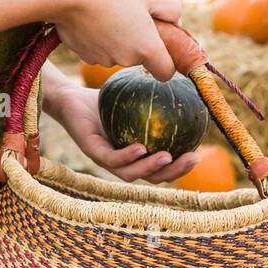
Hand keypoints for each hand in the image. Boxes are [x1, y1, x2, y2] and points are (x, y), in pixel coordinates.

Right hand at [50, 0, 182, 80]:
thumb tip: (177, 23)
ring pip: (119, 54)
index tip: (162, 48)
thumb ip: (170, 10)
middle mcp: (127, 60)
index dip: (167, 62)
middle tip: (131, 16)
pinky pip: (101, 51)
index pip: (166, 73)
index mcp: (147, 48)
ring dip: (119, 40)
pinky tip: (94, 21)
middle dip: (139, 42)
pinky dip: (100, 40)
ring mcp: (104, 61)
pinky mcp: (86, 57)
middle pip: (140, 59)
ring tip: (109, 15)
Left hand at [50, 82, 202, 184]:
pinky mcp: (91, 151)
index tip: (197, 154)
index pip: (160, 168)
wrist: (70, 97)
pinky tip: (141, 147)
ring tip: (168, 157)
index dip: (179, 167)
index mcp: (134, 155)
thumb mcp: (135, 99)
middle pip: (150, 177)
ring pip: (131, 174)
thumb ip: (156, 100)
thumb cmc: (104, 100)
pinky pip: (111, 158)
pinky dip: (127, 156)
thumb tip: (187, 89)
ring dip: (151, 168)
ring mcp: (105, 160)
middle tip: (192, 159)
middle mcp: (121, 162)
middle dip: (173, 172)